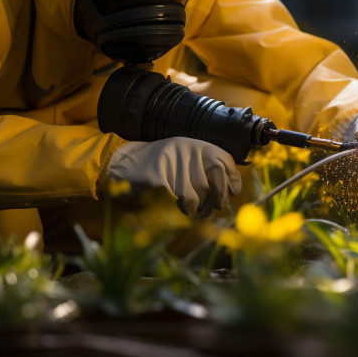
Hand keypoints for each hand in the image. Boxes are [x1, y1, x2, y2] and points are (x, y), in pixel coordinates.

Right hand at [106, 137, 241, 216]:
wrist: (124, 163)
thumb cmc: (161, 167)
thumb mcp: (185, 160)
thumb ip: (206, 170)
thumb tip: (230, 192)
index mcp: (196, 145)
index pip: (224, 160)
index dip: (232, 179)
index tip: (233, 192)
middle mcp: (186, 151)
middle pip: (215, 178)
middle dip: (219, 197)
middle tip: (216, 207)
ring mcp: (172, 163)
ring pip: (199, 194)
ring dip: (201, 208)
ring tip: (196, 211)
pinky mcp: (159, 178)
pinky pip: (181, 201)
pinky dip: (184, 210)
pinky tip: (179, 209)